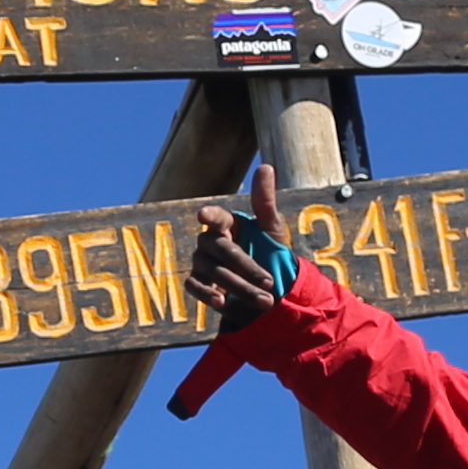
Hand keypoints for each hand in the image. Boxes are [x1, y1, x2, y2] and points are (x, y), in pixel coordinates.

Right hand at [188, 160, 295, 328]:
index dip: (211, 216)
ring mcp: (202, 262)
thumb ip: (265, 201)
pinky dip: (207, 294)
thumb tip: (265, 166)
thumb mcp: (272, 228)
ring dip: (239, 287)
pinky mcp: (197, 283)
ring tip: (264, 301)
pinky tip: (222, 302)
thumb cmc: (268, 253)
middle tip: (270, 282)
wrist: (267, 288)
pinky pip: (195, 286)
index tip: (203, 216)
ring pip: (213, 271)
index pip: (217, 217)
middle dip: (247, 267)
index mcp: (228, 224)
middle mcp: (211, 241)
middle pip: (221, 249)